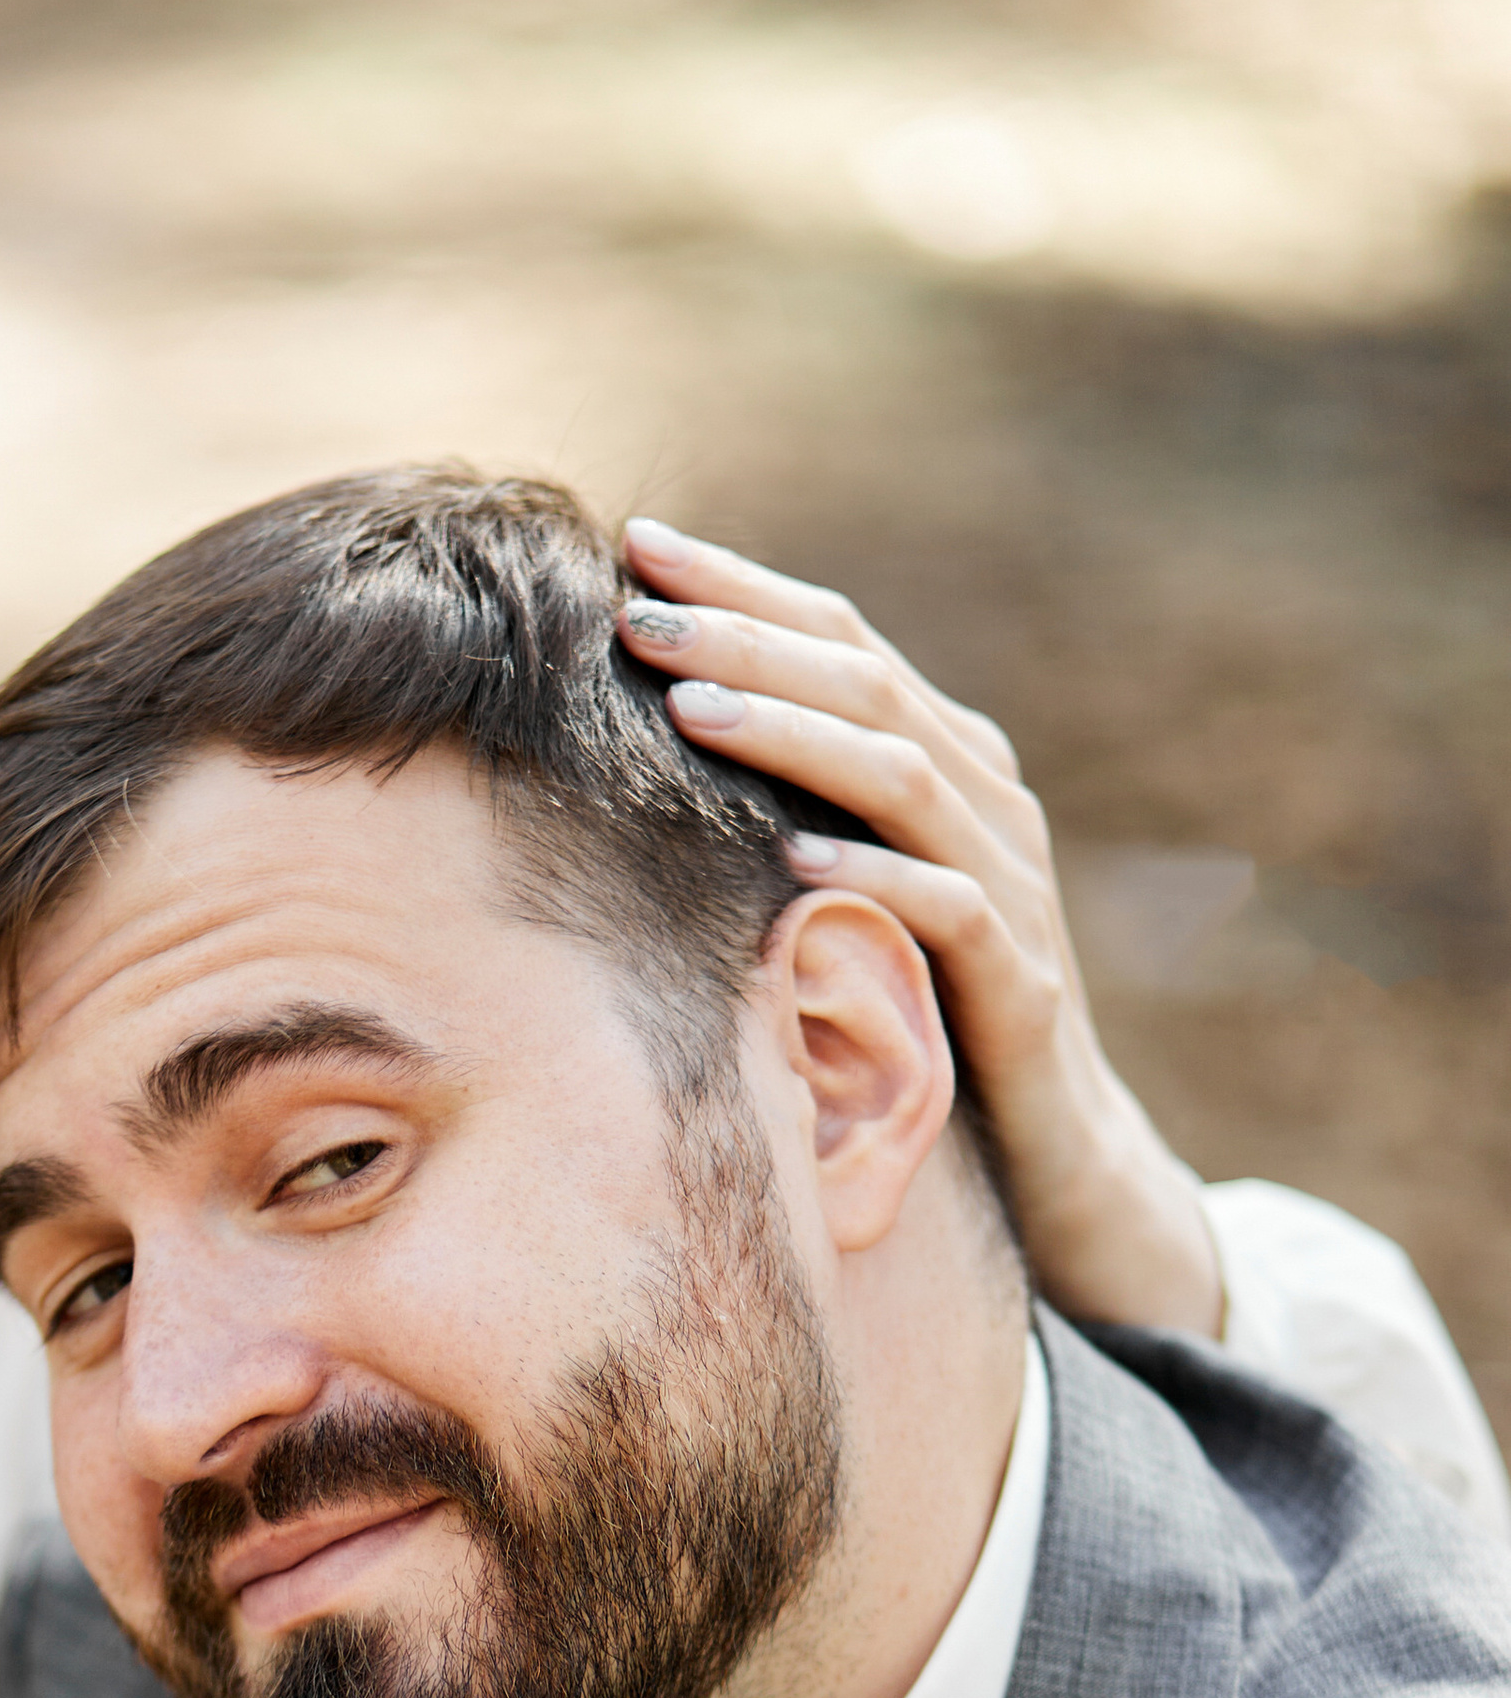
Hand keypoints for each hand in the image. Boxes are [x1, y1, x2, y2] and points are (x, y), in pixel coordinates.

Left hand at [616, 514, 1224, 1339]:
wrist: (1061, 1152)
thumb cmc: (929, 1012)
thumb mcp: (852, 892)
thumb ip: (796, 809)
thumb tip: (652, 737)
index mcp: (947, 762)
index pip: (841, 640)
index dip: (745, 587)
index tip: (636, 545)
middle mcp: (988, 801)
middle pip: (867, 685)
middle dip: (751, 637)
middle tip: (641, 610)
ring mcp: (1013, 886)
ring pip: (907, 777)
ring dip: (796, 736)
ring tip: (693, 708)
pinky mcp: (1019, 985)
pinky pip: (950, 911)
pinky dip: (873, 876)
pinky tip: (792, 860)